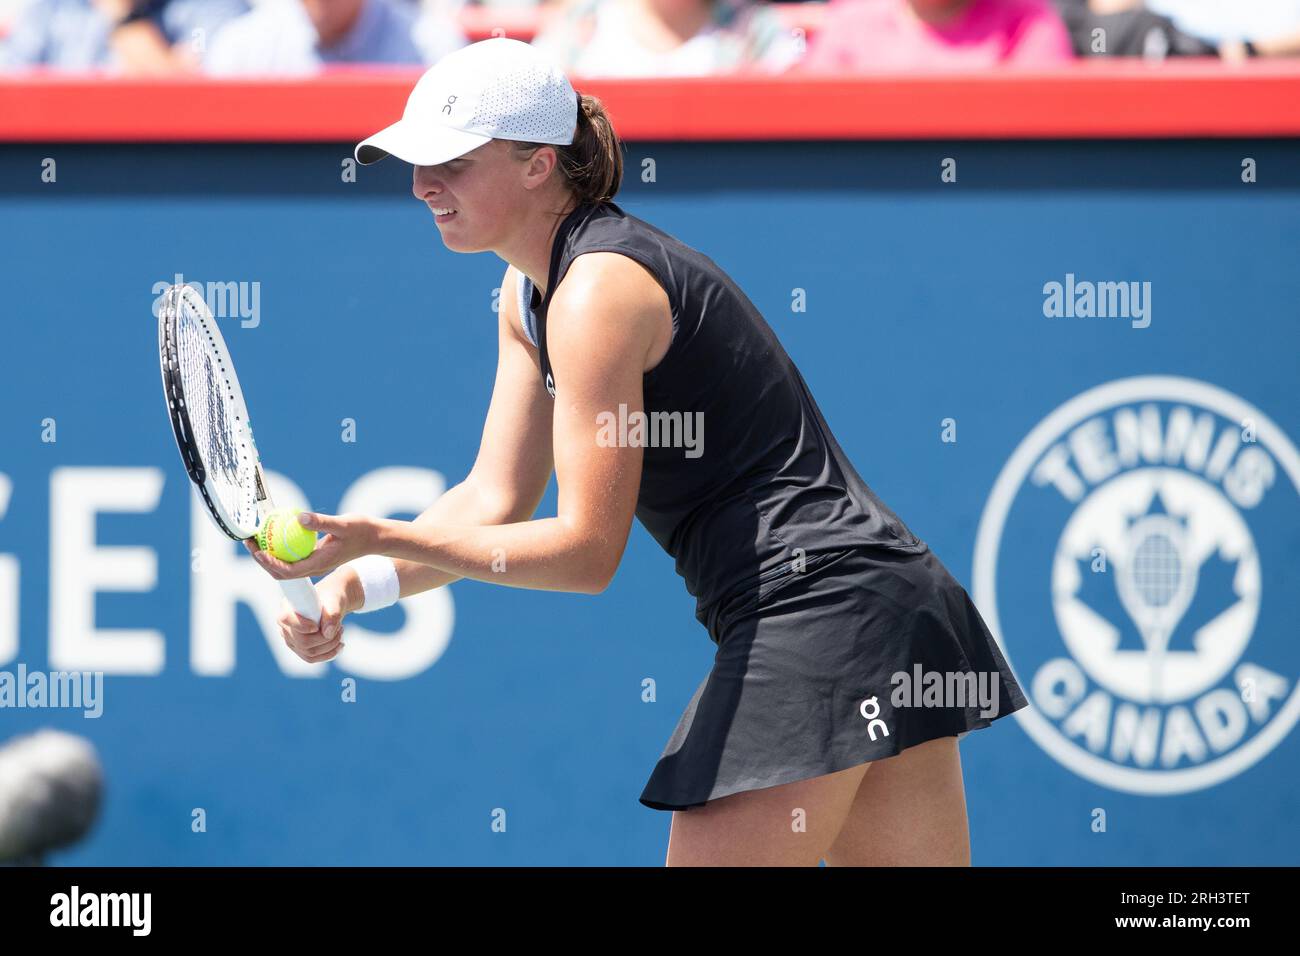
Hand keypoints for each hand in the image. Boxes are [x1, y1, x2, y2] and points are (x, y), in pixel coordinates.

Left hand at [244, 511, 379, 579]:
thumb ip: (320, 522)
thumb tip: (298, 517)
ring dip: (268, 554)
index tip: (258, 551)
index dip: (270, 564)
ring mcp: (314, 563)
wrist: (376, 538)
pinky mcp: (314, 556)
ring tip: (255, 538)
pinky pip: (292, 555)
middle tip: (249, 542)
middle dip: (262, 560)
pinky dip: (280, 547)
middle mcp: (314, 567)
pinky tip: (273, 532)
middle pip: (281, 572)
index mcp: (320, 564)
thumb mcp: (343, 524)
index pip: (288, 571)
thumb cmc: (362, 531)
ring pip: (285, 565)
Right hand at [277, 572, 350, 663]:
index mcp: (288, 607)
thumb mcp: (335, 601)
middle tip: (340, 627)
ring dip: (330, 645)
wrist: (331, 604)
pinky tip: (340, 645)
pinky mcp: (299, 649)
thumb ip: (332, 614)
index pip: (286, 619)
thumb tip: (328, 634)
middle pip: (302, 642)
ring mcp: (291, 640)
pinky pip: (312, 658)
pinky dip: (329, 653)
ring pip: (309, 652)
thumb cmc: (330, 598)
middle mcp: (285, 626)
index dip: (301, 625)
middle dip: (326, 638)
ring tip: (340, 631)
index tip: (316, 626)